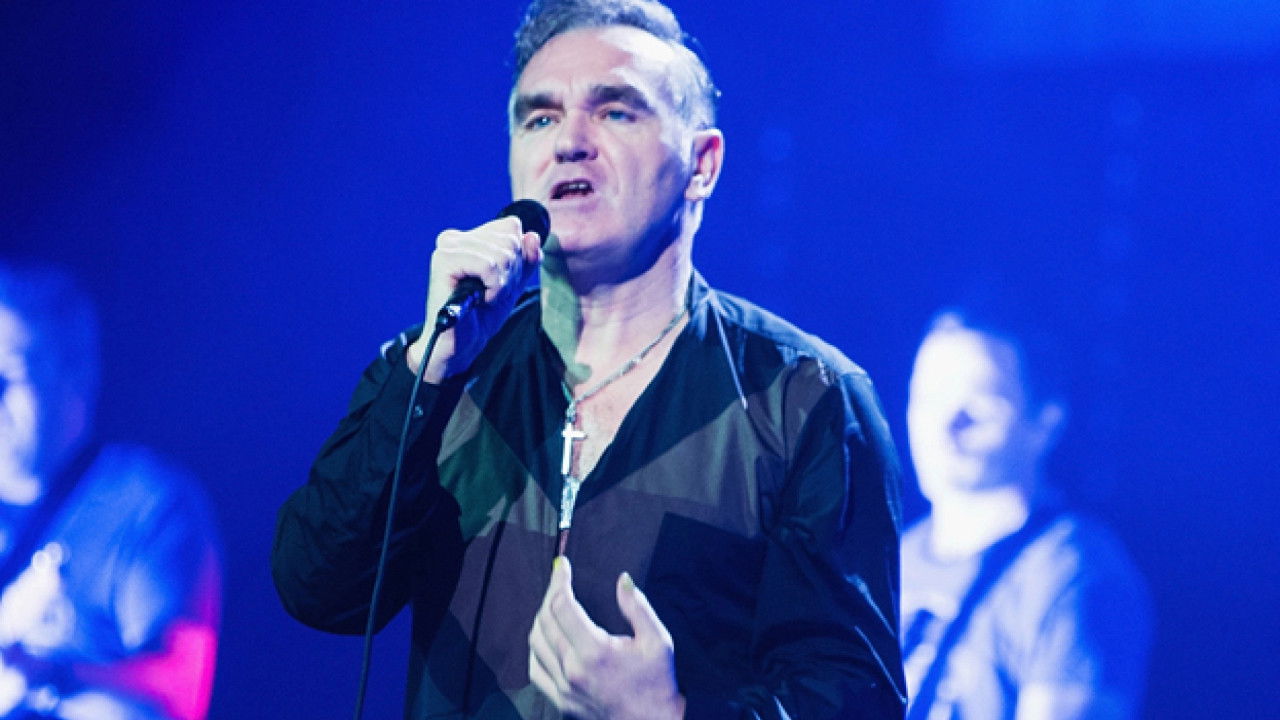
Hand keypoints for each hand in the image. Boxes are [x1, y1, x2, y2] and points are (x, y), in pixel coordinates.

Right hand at [407, 215, 542, 382]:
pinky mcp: (444, 261)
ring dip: (501, 285)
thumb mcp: (513, 283)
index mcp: (470, 237)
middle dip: (510, 274)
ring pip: (502, 254)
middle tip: (490, 294)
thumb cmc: (482, 314)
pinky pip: (489, 265)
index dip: (516, 261)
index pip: (511, 227)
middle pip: (510, 240)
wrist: (463, 344)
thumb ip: (526, 259)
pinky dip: (493, 288)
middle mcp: (455, 237)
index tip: (497, 283)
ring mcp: (447, 247)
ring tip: (484, 298)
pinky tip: (479, 300)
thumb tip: (533, 236)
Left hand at [528, 557, 684, 719]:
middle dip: (550, 593)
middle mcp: (572, 669)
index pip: (562, 605)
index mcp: (594, 651)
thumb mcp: (658, 641)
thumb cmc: (657, 685)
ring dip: (541, 617)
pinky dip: (536, 647)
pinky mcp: (561, 700)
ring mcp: (563, 687)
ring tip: (554, 603)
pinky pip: (535, 669)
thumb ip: (638, 607)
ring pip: (536, 642)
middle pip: (545, 620)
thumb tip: (622, 580)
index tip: (562, 565)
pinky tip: (546, 637)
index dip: (559, 580)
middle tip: (559, 578)